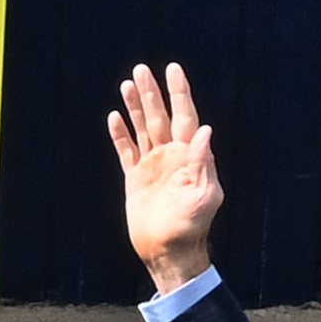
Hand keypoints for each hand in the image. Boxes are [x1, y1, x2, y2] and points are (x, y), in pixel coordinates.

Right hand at [109, 63, 222, 288]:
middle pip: (160, 116)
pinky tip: (114, 117)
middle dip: (152, 93)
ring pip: (142, 128)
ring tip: (127, 83)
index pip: (185, 116)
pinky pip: (126, 150)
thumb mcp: (204, 197)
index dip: (179, 93)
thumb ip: (203, 163)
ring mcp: (152, 166)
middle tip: (142, 69)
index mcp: (189, 156)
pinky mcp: (135, 178)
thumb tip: (206, 130)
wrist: (169, 252)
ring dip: (135, 106)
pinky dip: (120, 134)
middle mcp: (171, 156)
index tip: (172, 70)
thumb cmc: (192, 227)